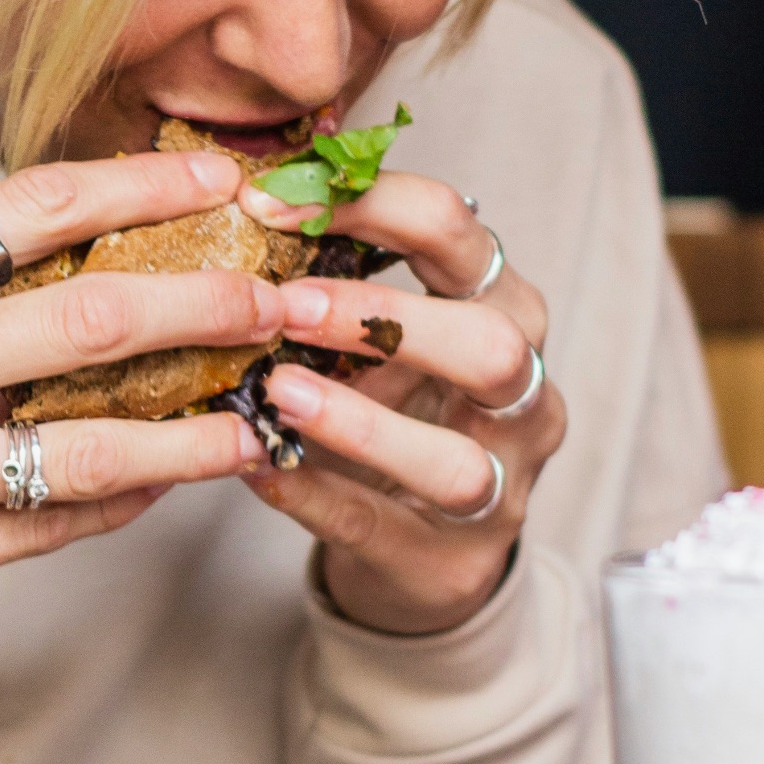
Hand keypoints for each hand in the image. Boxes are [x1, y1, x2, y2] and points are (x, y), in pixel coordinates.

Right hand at [0, 152, 279, 696]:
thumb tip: (63, 262)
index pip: (30, 205)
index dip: (143, 182)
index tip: (218, 175)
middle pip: (92, 315)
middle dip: (211, 301)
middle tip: (280, 298)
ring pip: (95, 442)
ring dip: (195, 428)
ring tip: (254, 417)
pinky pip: (52, 525)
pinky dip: (122, 501)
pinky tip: (163, 484)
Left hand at [238, 174, 561, 634]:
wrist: (419, 550)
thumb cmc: (391, 409)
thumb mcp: (373, 336)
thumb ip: (329, 277)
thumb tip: (241, 199)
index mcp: (502, 308)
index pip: (459, 231)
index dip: (370, 204)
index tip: (271, 203)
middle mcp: (522, 395)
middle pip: (492, 344)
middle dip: (385, 318)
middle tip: (286, 305)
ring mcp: (500, 488)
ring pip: (454, 460)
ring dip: (359, 423)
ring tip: (276, 391)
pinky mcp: (450, 564)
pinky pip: (381, 528)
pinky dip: (314, 495)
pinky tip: (256, 465)